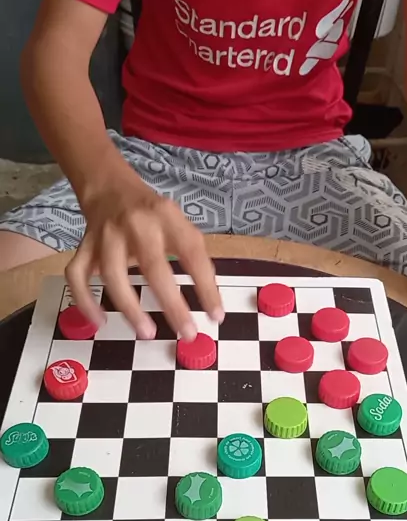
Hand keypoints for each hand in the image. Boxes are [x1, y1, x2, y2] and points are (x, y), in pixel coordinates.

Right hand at [66, 171, 223, 339]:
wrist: (110, 187)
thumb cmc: (151, 215)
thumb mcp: (178, 224)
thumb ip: (192, 256)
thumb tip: (209, 302)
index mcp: (166, 217)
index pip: (191, 253)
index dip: (206, 286)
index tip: (215, 316)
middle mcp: (136, 224)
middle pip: (153, 266)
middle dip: (172, 304)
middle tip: (187, 333)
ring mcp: (106, 236)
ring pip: (112, 274)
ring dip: (129, 308)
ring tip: (147, 333)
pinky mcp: (84, 247)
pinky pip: (77, 277)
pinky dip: (85, 301)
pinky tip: (99, 322)